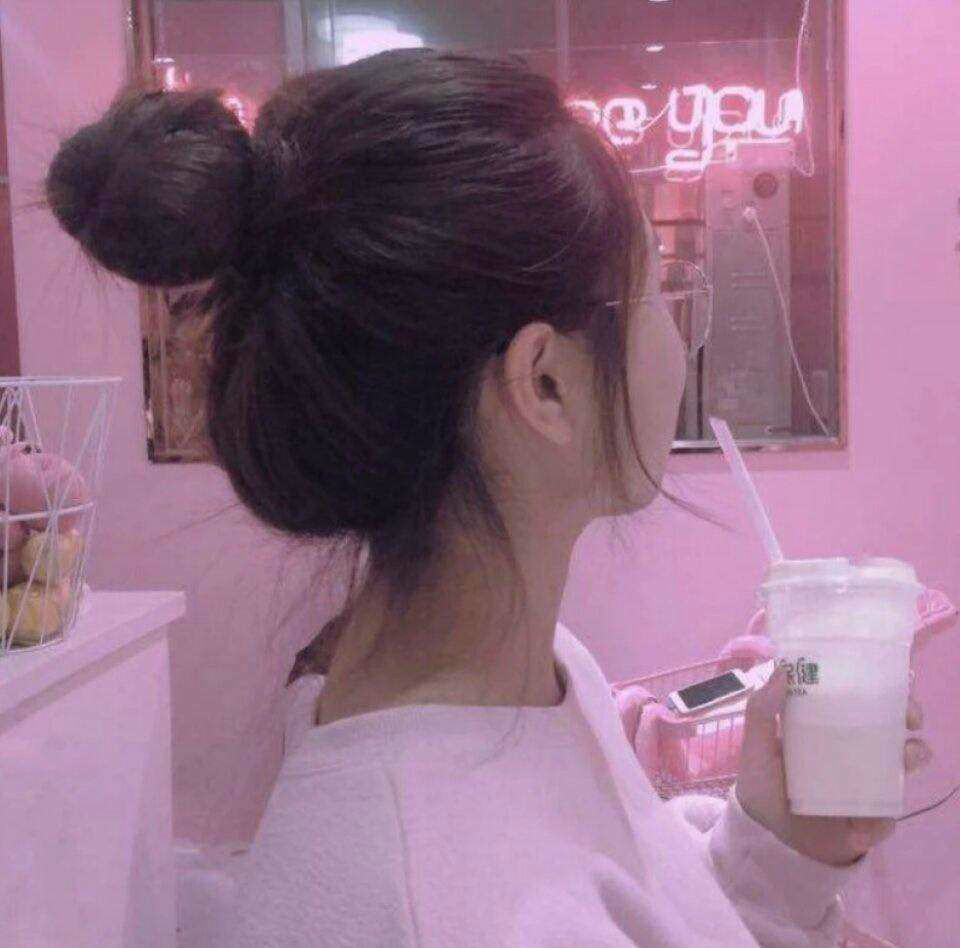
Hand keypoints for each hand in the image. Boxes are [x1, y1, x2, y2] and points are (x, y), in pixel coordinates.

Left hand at [735, 665, 931, 866]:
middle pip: (892, 728)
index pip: (861, 701)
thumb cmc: (762, 783)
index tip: (892, 683)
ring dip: (912, 758)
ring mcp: (865, 783)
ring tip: (905, 759)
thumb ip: (761, 710)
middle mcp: (853, 751)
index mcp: (828, 728)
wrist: (765, 835)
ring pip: (902, 767)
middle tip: (909, 719)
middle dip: (907, 718)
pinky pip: (885, 817)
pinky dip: (878, 822)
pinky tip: (858, 828)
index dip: (881, 689)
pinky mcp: (869, 818)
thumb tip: (781, 671)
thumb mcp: (756, 745)